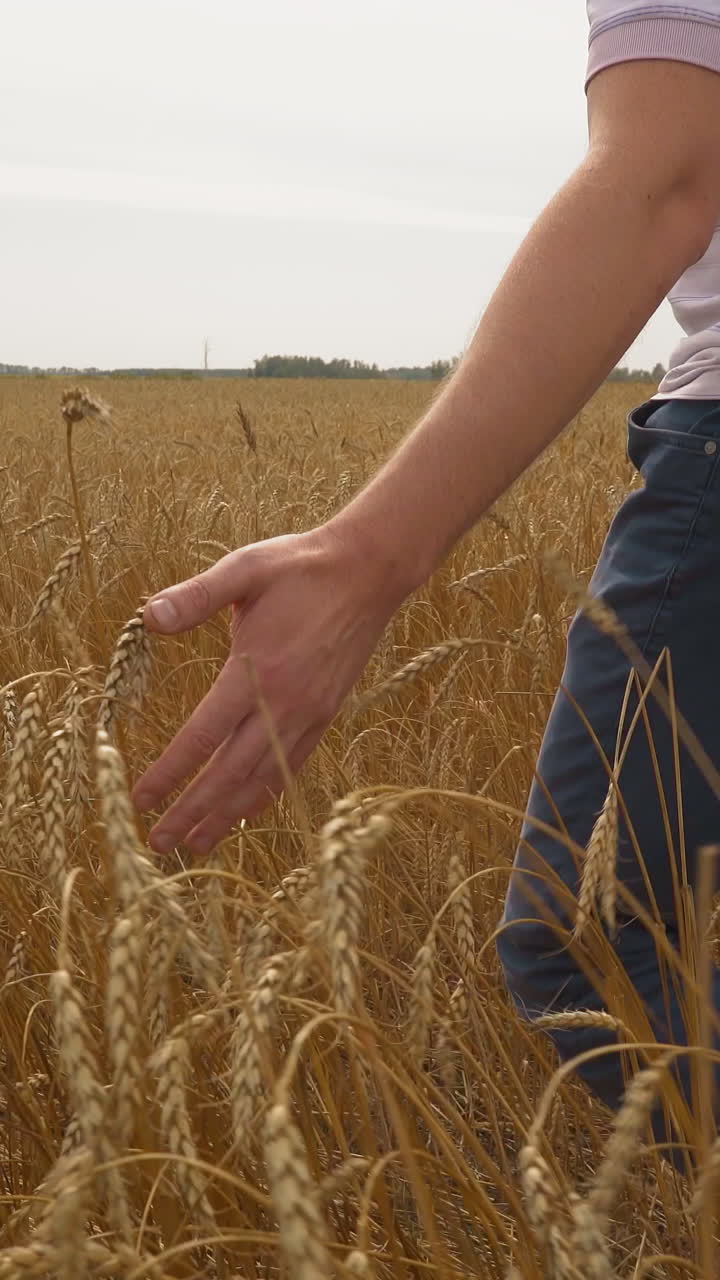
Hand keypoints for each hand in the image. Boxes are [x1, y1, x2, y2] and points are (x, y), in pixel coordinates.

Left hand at [132, 525, 399, 854]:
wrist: (369, 571)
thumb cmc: (300, 567)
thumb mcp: (244, 568)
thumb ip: (196, 595)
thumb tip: (146, 617)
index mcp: (256, 670)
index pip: (203, 735)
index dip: (169, 772)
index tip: (139, 799)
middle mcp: (284, 703)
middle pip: (230, 773)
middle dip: (192, 811)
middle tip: (157, 845)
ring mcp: (309, 713)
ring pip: (263, 779)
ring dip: (227, 815)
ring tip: (197, 844)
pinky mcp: (325, 714)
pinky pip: (291, 766)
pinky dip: (265, 795)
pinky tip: (246, 811)